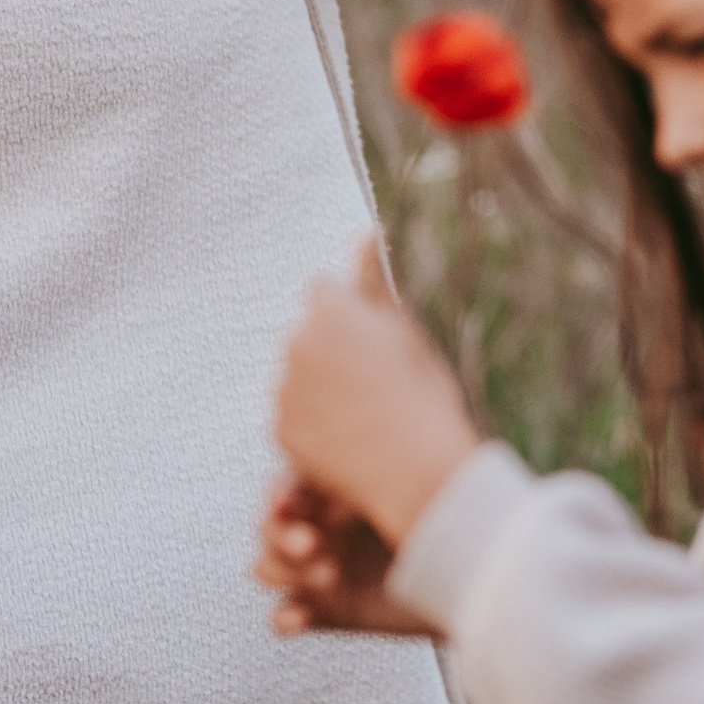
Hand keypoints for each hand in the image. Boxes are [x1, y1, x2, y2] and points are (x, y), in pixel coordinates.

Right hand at [255, 477, 435, 635]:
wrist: (476, 577)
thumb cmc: (449, 524)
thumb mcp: (412, 490)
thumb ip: (376, 476)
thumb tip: (342, 460)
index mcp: (338, 493)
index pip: (289, 489)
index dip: (282, 496)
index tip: (291, 501)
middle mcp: (325, 528)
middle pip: (271, 527)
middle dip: (283, 535)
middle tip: (312, 543)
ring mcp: (322, 568)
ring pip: (268, 567)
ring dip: (287, 571)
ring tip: (327, 576)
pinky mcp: (329, 610)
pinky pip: (286, 614)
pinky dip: (286, 616)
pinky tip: (298, 616)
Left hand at [274, 241, 479, 546]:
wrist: (417, 470)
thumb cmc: (424, 395)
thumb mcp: (408, 330)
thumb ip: (375, 279)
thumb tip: (366, 233)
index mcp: (331, 311)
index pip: (324, 291)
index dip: (349, 314)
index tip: (371, 340)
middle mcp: (296, 344)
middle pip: (307, 336)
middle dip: (330, 351)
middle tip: (374, 383)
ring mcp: (283, 390)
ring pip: (298, 378)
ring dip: (320, 388)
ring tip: (364, 415)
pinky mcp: (279, 431)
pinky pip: (293, 418)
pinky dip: (314, 426)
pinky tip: (350, 439)